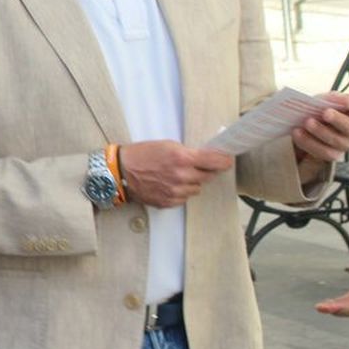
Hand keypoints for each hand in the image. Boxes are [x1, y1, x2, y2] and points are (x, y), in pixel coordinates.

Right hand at [117, 141, 233, 207]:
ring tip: (176, 175)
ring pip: (196, 189)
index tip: (228, 160)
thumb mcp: (167, 145)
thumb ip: (188, 153)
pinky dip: (181, 192)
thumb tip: (205, 158)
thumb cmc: (141, 155)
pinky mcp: (169, 202)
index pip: (214, 162)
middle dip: (205, 171)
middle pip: (207, 177)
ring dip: (192, 182)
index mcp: (182, 158)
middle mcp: (182, 176)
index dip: (224, 161)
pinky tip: (169, 184)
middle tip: (196, 166)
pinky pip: (184, 198)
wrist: (121, 172)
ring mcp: (176, 192)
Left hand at [292, 84, 348, 162]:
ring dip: (321, 131)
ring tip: (307, 122)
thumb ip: (342, 97)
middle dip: (338, 120)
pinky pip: (323, 152)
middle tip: (325, 112)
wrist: (306, 126)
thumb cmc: (322, 110)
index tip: (347, 100)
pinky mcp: (331, 155)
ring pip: (336, 141)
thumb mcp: (329, 100)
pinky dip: (309, 142)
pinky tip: (298, 132)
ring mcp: (344, 145)